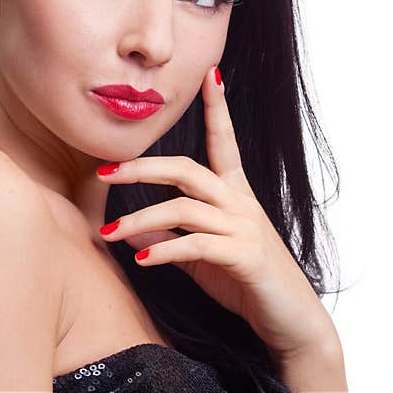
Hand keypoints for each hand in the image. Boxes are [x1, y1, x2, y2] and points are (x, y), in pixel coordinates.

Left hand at [96, 65, 333, 358]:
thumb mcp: (201, 254)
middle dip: (141, 167)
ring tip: (108, 233)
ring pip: (183, 208)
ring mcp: (244, 227)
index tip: (210, 73)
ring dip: (140, 220)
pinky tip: (141, 260)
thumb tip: (130, 230)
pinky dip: (165, 250)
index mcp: (233, 194)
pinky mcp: (245, 256)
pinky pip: (197, 245)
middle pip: (185, 169)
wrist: (290, 319)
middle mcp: (239, 203)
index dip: (217, 108)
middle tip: (103, 171)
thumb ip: (170, 237)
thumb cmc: (244, 280)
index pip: (223, 141)